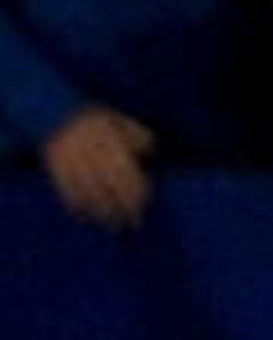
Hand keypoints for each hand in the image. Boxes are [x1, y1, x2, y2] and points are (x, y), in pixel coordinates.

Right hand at [42, 105, 154, 229]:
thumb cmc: (99, 122)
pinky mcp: (54, 168)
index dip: (135, 191)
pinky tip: (87, 217)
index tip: (144, 206)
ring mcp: (70, 160)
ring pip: (87, 192)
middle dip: (122, 207)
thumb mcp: (123, 122)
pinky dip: (77, 207)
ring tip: (113, 226)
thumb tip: (150, 154)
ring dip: (101, 212)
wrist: (56, 114)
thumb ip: (140, 137)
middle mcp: (89, 151)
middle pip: (108, 185)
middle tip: (133, 224)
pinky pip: (66, 192)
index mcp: (110, 139)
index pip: (126, 171)